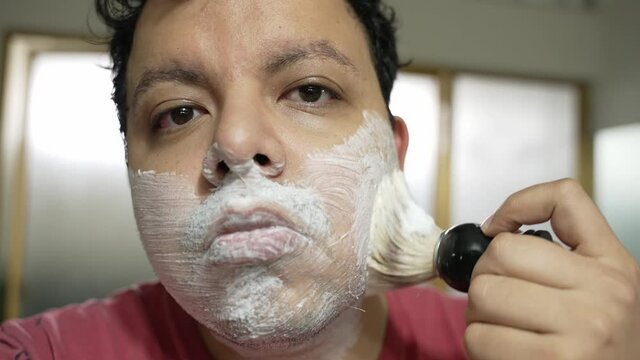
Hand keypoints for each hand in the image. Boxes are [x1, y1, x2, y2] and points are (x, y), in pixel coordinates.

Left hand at [464, 178, 639, 359]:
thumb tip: (493, 229)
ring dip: (478, 316)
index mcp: (614, 267)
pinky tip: (505, 354)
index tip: (495, 228)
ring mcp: (581, 330)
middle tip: (498, 300)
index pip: (565, 198)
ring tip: (503, 330)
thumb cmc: (599, 349)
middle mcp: (603, 294)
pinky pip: (480, 338)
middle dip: (485, 276)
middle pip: (502, 252)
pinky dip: (480, 347)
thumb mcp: (602, 292)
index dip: (517, 204)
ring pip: (483, 295)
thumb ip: (562, 258)